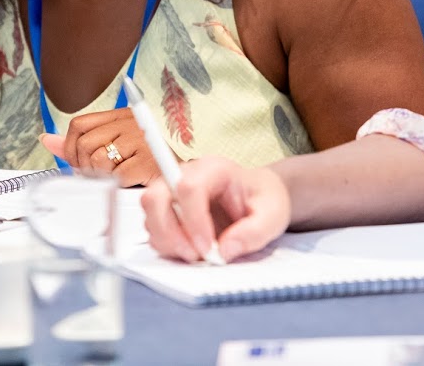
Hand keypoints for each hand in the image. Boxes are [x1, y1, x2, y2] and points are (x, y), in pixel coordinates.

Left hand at [39, 108, 161, 187]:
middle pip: (84, 144)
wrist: (179, 176)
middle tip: (100, 175)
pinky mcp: (147, 161)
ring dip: (102, 176)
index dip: (72, 148)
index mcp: (119, 116)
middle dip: (85, 166)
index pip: (78, 125)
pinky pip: (115, 176)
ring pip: (97, 160)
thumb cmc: (145, 162)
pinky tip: (129, 182)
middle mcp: (129, 124)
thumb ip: (80, 143)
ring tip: (117, 177)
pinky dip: (118, 184)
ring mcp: (139, 141)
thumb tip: (46, 140)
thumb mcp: (112, 145)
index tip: (79, 162)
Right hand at [141, 157, 290, 262]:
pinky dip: (167, 246)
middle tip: (195, 255)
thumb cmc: (265, 200)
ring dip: (168, 241)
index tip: (209, 249)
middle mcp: (186, 175)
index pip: (189, 188)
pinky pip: (153, 229)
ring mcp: (173, 192)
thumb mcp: (274, 215)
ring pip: (150, 214)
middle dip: (170, 232)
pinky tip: (190, 250)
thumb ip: (254, 232)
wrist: (259, 199)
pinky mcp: (167, 211)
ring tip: (196, 254)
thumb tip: (224, 250)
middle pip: (155, 196)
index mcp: (214, 169)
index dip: (194, 222)